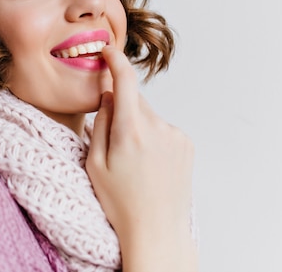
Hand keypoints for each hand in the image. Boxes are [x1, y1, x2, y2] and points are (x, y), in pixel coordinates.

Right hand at [86, 46, 196, 271]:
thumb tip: (108, 95)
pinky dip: (153, 135)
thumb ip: (100, 123)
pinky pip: (163, 127)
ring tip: (134, 159)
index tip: (107, 51)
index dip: (115, 60)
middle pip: (135, 100)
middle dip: (122, 109)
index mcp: (131, 132)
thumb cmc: (120, 202)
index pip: (125, 81)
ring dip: (138, 125)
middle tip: (113, 141)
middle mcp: (158, 128)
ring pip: (149, 115)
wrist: (157, 231)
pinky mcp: (186, 144)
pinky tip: (149, 162)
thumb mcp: (94, 164)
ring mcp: (176, 135)